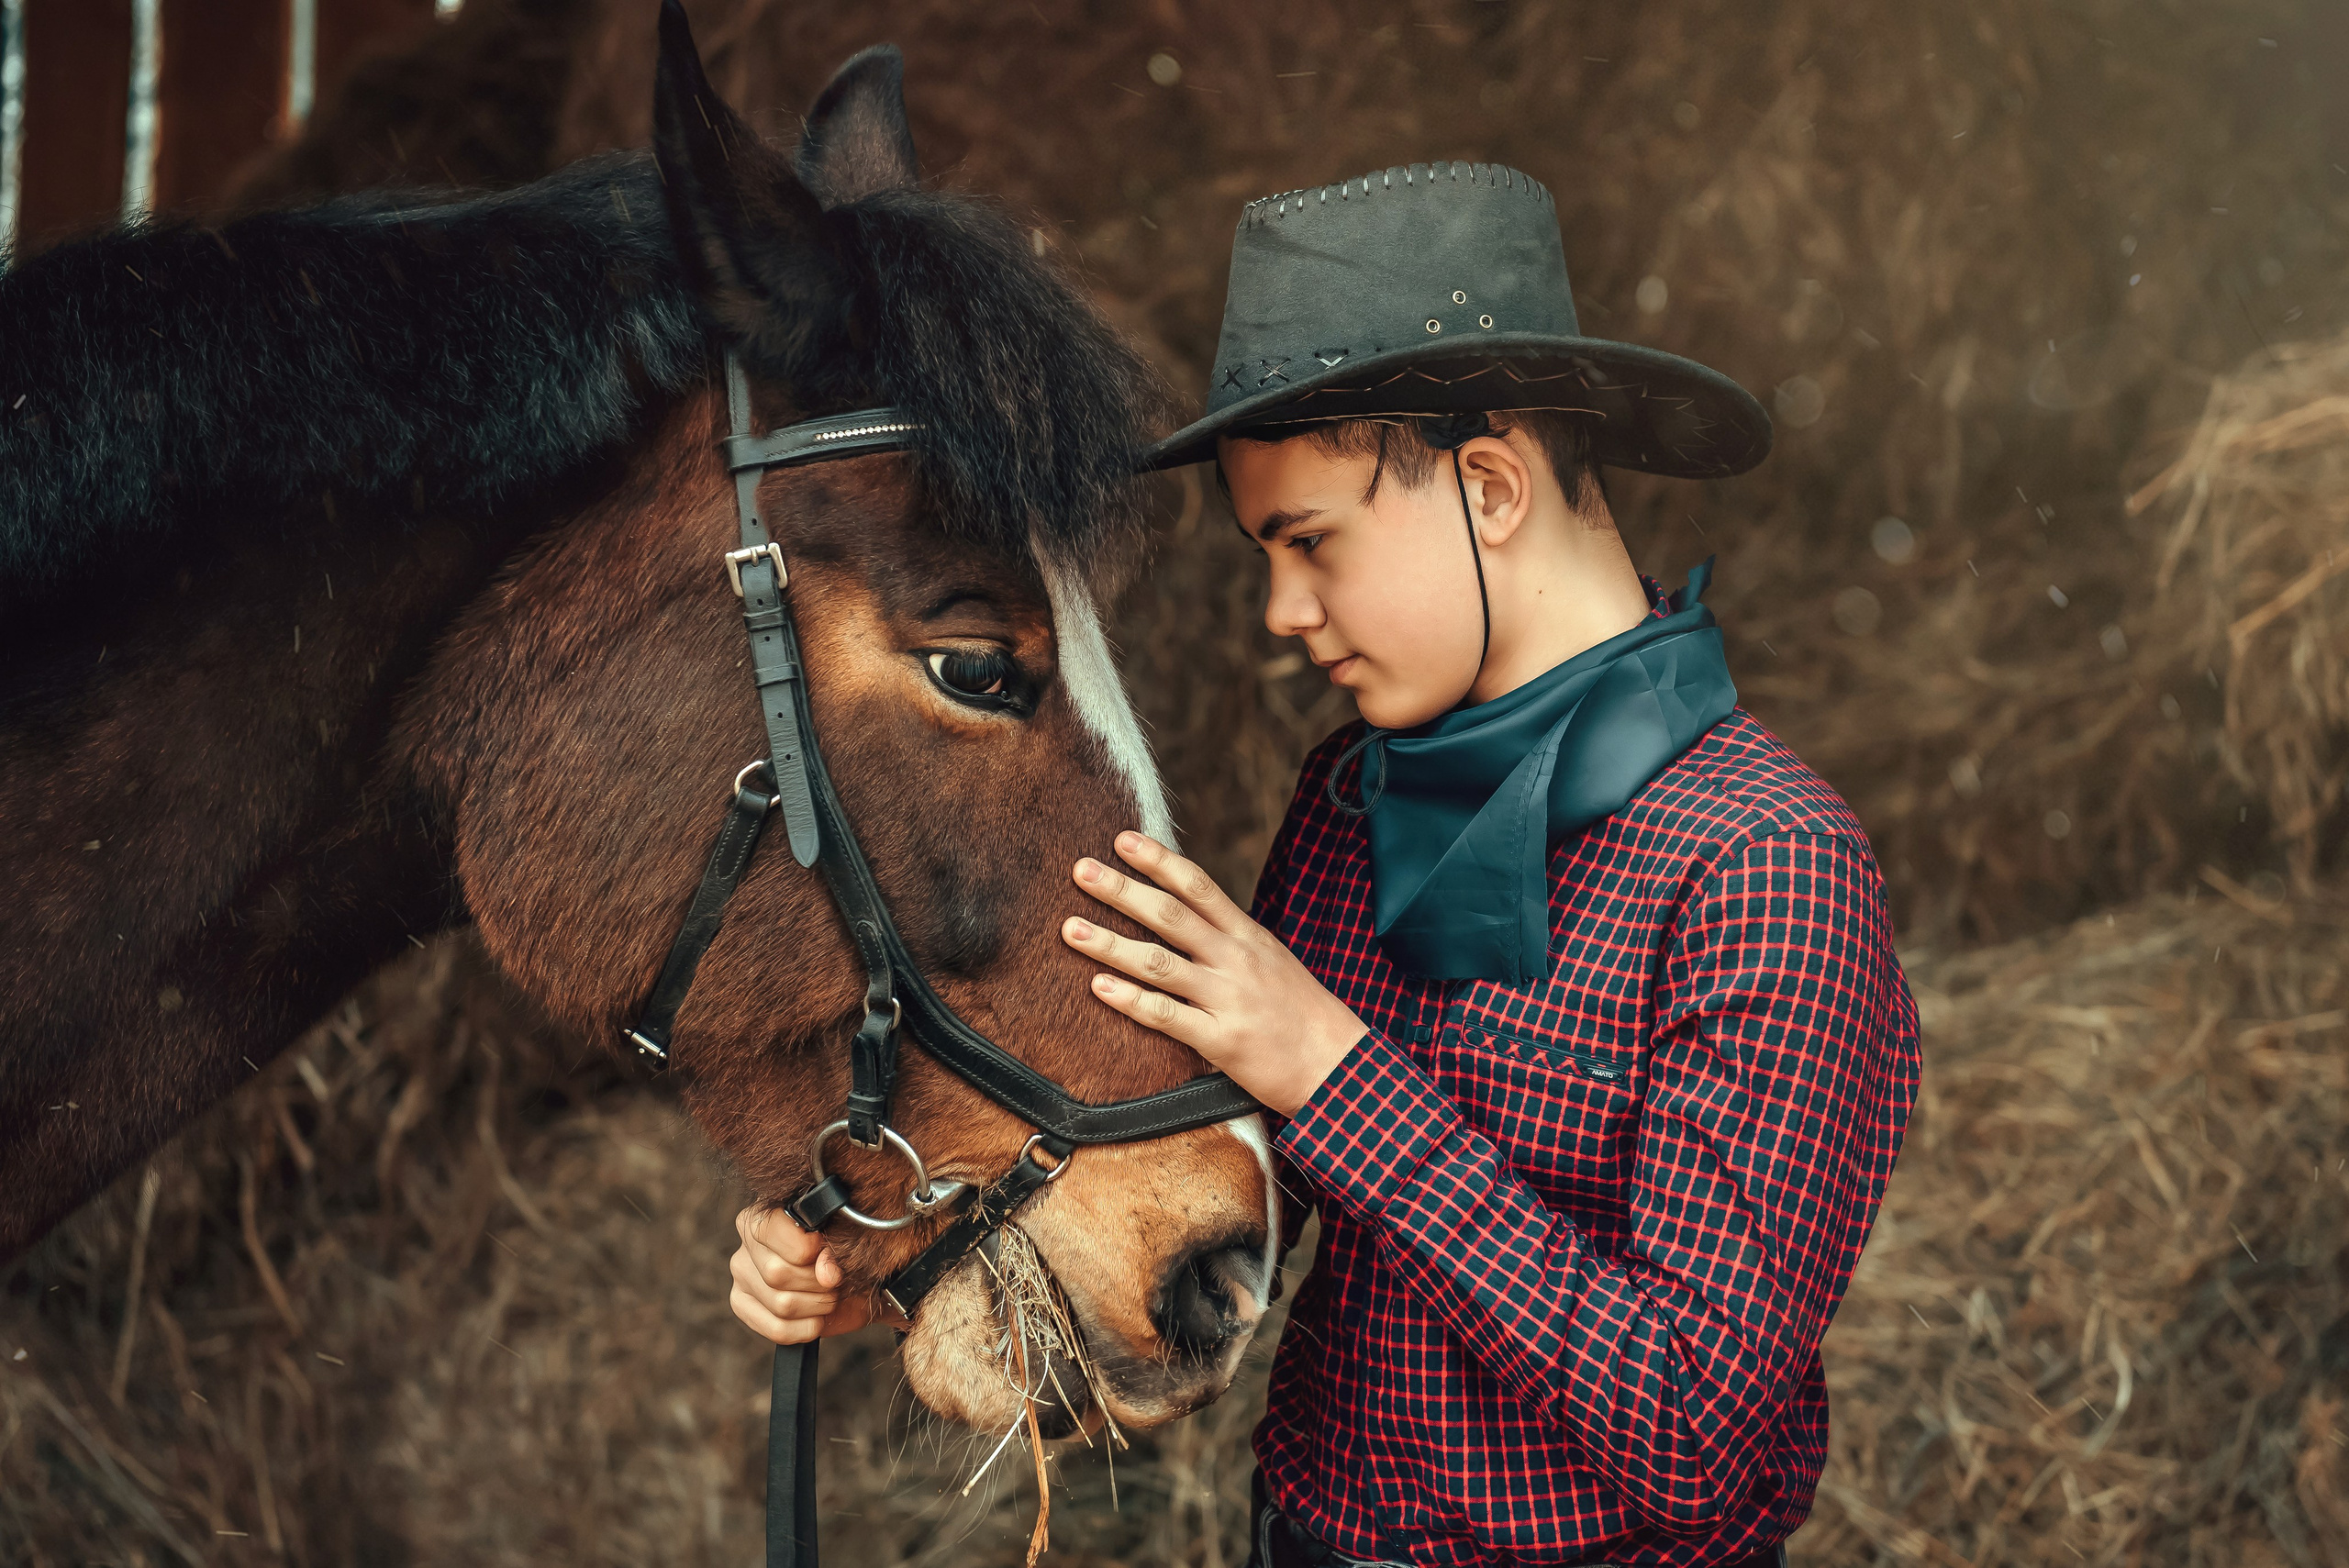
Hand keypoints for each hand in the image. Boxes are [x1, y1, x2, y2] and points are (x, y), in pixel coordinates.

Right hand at [727, 1205, 898, 1344]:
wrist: (847, 1281)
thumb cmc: (840, 1254)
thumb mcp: (843, 1244)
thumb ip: (833, 1252)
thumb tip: (826, 1275)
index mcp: (763, 1217)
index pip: (771, 1231)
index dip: (807, 1248)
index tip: (826, 1252)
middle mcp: (744, 1245)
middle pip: (777, 1273)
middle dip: (817, 1283)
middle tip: (835, 1282)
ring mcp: (740, 1277)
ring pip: (781, 1304)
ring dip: (817, 1306)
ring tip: (828, 1298)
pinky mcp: (742, 1305)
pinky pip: (777, 1329)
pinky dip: (807, 1328)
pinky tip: (817, 1318)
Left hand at [1061, 832, 1367, 1115]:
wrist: (1341, 1066)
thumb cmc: (1303, 1013)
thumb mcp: (1272, 960)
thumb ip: (1229, 938)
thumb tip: (1183, 914)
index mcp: (1248, 935)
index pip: (1197, 886)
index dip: (1158, 860)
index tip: (1123, 839)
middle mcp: (1235, 959)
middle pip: (1169, 916)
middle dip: (1121, 890)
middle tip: (1081, 869)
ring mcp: (1228, 998)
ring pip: (1159, 963)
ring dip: (1111, 944)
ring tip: (1071, 929)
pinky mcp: (1221, 1040)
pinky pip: (1167, 1016)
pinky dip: (1131, 1001)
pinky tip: (1099, 988)